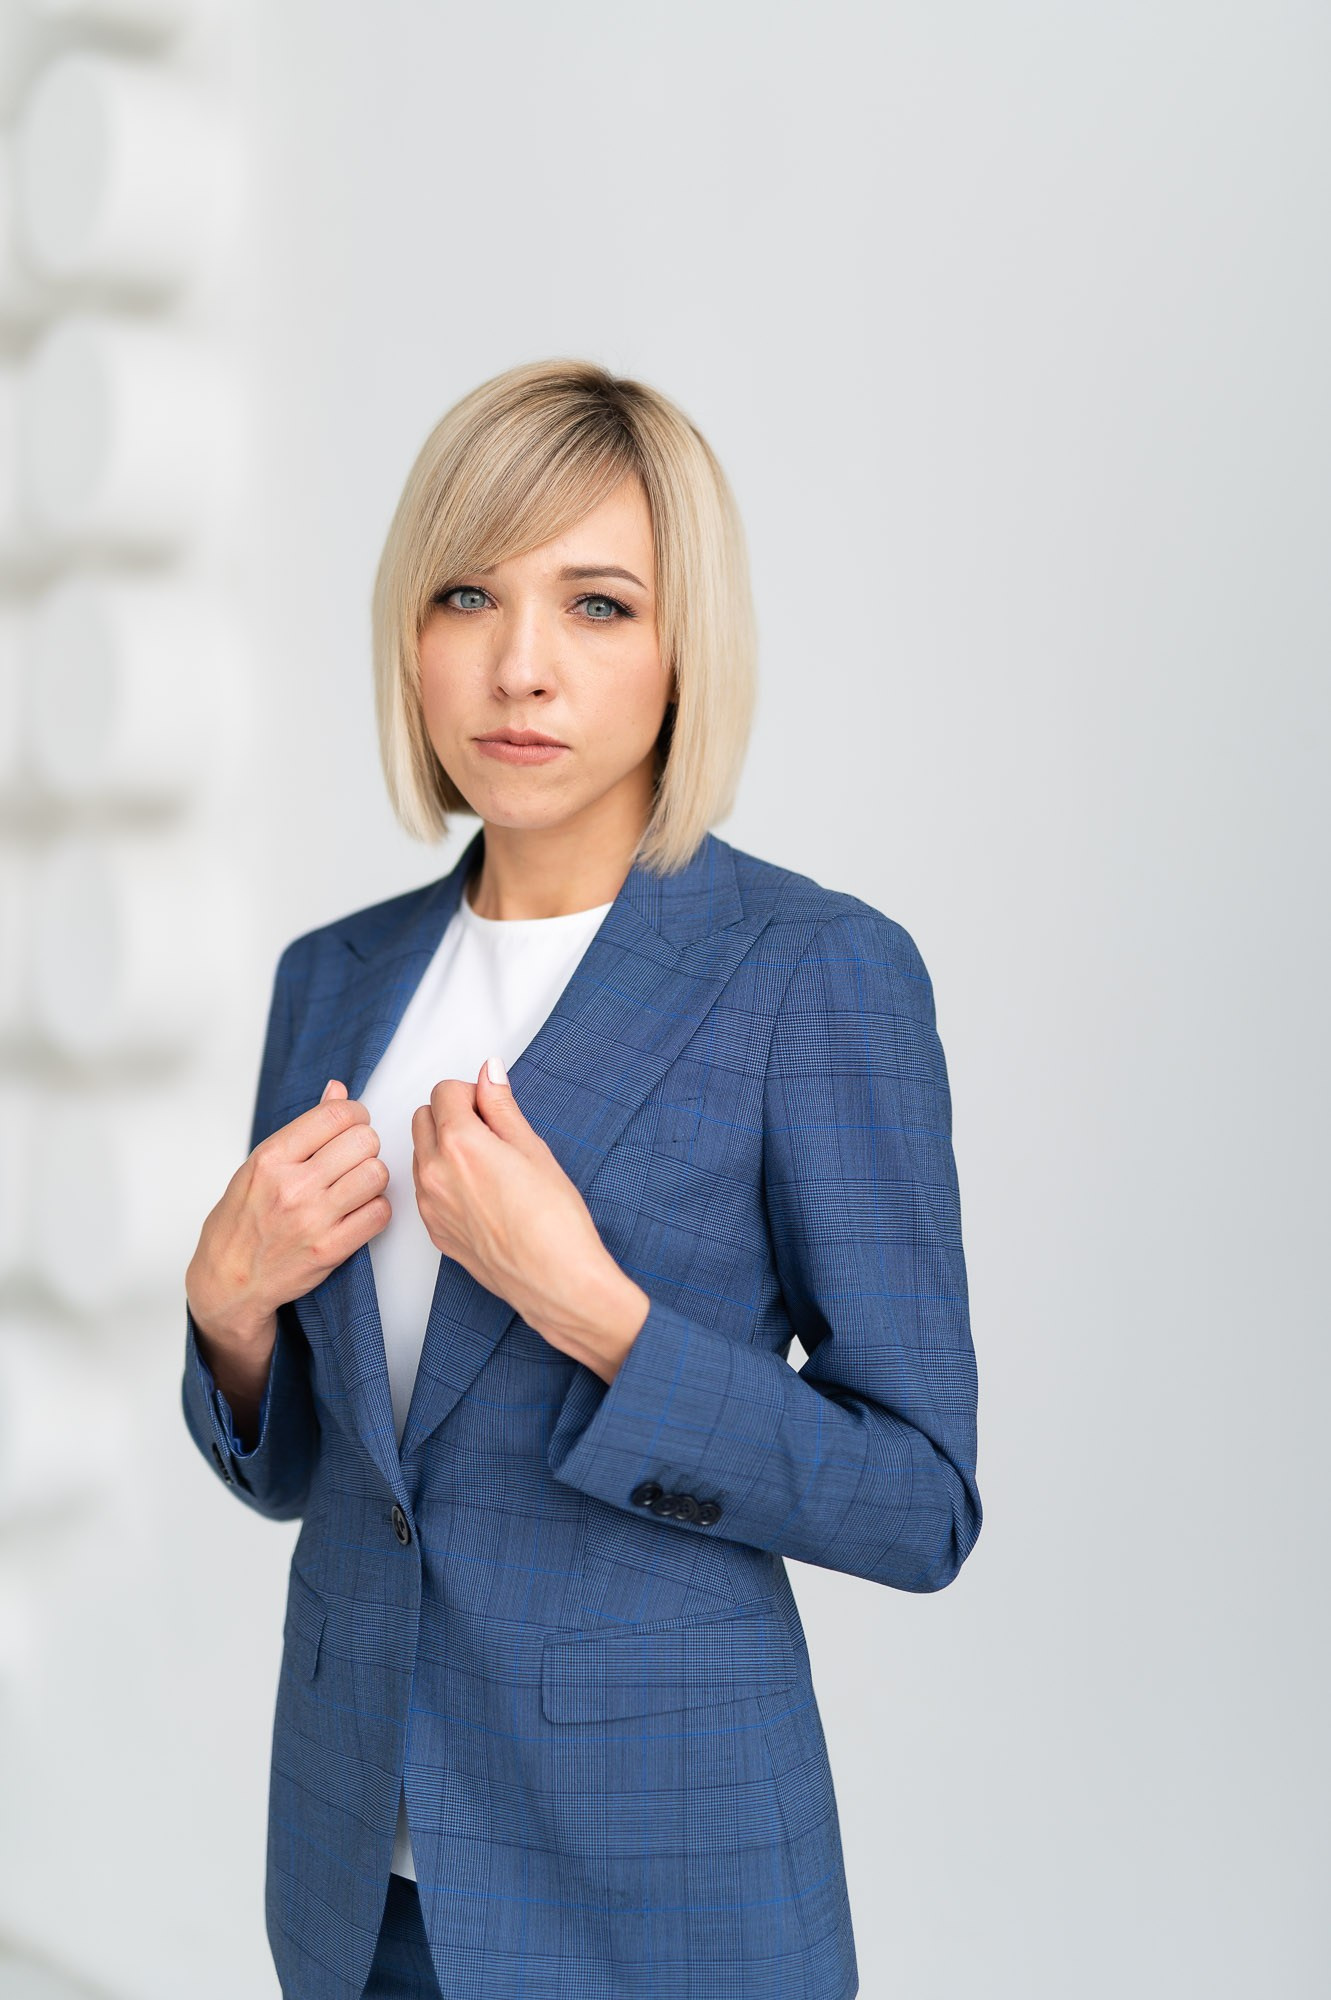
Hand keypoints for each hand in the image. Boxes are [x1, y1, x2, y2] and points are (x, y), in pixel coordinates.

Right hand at [186, 1079, 390, 1347]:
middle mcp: (292, 1186)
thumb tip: (337, 1091)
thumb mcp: (259, 1166)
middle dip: (365, 1145)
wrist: (228, 1280)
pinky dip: (376, 1209)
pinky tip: (359, 1210)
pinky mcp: (330, 1249)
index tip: (352, 1124)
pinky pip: (379, 1214)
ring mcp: (313, 1219)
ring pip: (377, 1174)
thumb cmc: (241, 1221)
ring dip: (373, 1177)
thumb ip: (302, 1129)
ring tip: (356, 1184)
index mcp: (271, 1159)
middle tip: (353, 1157)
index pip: (335, 1115)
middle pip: (364, 1141)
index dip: (355, 1114)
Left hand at [411, 1057, 648, 1382]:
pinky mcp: (434, 1230)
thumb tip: (490, 1073)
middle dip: (451, 1115)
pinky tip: (480, 1193)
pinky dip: (442, 1180)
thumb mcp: (534, 1149)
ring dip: (443, 1147)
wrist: (555, 1281)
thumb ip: (502, 1106)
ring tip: (488, 1166)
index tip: (491, 1106)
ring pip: (420, 1154)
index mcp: (459, 1143)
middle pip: (422, 1118)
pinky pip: (425, 1190)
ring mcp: (430, 1204)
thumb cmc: (554, 1221)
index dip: (472, 1093)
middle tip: (490, 1132)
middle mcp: (434, 1172)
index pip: (444, 1091)